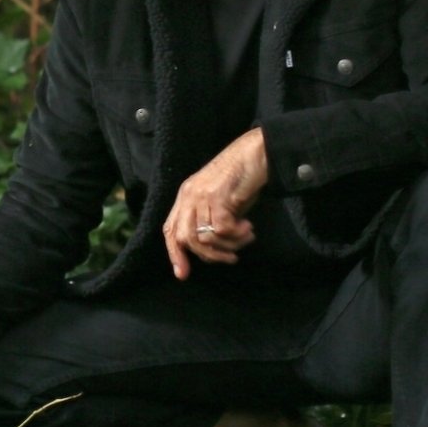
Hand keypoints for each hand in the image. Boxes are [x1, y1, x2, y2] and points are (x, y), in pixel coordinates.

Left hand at [161, 128, 268, 279]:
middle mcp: (189, 195)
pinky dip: (236, 235)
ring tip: (246, 238)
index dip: (175, 253)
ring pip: (204, 237)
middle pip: (185, 238)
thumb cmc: (242, 177)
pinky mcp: (217, 196)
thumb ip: (211, 220)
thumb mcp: (221, 200)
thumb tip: (211, 251)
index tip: (182, 274)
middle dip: (208, 255)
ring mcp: (201, 195)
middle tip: (230, 258)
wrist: (256, 152)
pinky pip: (221, 229)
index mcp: (186, 196)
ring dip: (228, 245)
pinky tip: (249, 229)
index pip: (171, 229)